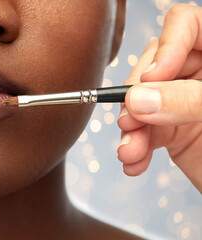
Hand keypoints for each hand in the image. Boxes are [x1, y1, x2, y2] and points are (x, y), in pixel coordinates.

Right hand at [117, 4, 201, 192]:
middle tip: (130, 120)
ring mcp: (185, 103)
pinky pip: (142, 132)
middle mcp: (201, 75)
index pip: (187, 25)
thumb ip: (188, 101)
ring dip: (129, 130)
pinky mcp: (174, 132)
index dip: (166, 46)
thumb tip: (138, 99)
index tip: (153, 78)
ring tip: (130, 150)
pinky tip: (135, 162)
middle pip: (153, 66)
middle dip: (136, 97)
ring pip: (140, 102)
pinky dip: (133, 149)